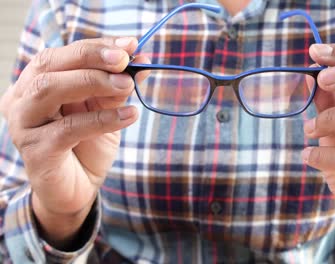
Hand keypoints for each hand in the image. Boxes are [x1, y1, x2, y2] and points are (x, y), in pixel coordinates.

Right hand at [0, 37, 143, 246]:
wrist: (77, 188)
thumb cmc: (88, 144)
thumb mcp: (105, 109)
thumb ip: (116, 86)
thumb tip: (139, 60)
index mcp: (37, 83)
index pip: (63, 55)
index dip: (97, 46)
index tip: (130, 45)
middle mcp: (22, 99)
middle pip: (50, 65)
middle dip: (91, 57)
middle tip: (125, 61)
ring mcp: (24, 125)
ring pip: (49, 90)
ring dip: (92, 82)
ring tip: (127, 85)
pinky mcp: (36, 151)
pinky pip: (68, 129)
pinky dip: (102, 119)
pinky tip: (129, 115)